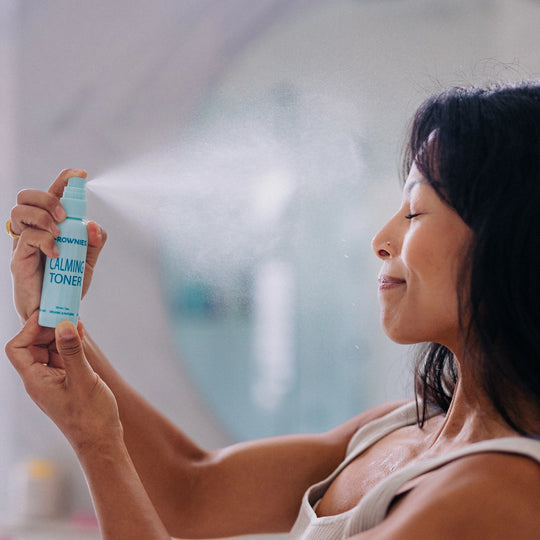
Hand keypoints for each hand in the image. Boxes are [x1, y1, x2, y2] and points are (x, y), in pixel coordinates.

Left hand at [5, 314, 122, 455]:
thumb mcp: (83, 380)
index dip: (29, 329)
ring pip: (48, 350)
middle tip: (65, 313)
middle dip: (46, 328)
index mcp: (36, 381)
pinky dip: (69, 345)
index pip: (18, 348)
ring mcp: (54, 381)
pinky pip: (62, 358)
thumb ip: (72, 351)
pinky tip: (80, 334)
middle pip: (32, 346)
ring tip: (75, 320)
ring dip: (59, 335)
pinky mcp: (67, 382)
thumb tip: (63, 324)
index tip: (49, 315)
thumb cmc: (91, 417)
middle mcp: (40, 380)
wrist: (102, 442)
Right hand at [9, 168, 106, 322]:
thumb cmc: (67, 283)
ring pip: (20, 211)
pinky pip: (26, 238)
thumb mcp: (87, 260)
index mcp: (50, 225)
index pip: (52, 194)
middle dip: (48, 198)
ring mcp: (22, 243)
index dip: (64, 180)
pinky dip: (45, 241)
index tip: (80, 174)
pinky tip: (56, 253)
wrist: (55, 311)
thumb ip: (93, 241)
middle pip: (27, 195)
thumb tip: (94, 224)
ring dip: (43, 217)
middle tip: (64, 216)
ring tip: (59, 234)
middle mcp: (33, 229)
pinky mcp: (18, 259)